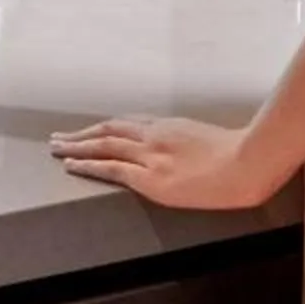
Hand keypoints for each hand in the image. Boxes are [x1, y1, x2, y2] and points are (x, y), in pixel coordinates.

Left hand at [51, 115, 286, 209]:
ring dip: (77, 147)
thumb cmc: (240, 154)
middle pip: (109, 130)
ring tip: (56, 149)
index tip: (90, 131)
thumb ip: (188, 143)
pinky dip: (89, 165)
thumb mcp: (207, 140)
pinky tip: (73, 166)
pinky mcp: (152, 178)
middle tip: (59, 138)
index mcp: (168, 127)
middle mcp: (154, 136)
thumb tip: (182, 153)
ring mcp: (151, 156)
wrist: (248, 162)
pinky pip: (112, 169)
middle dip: (82, 135)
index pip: (127, 125)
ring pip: (103, 145)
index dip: (104, 128)